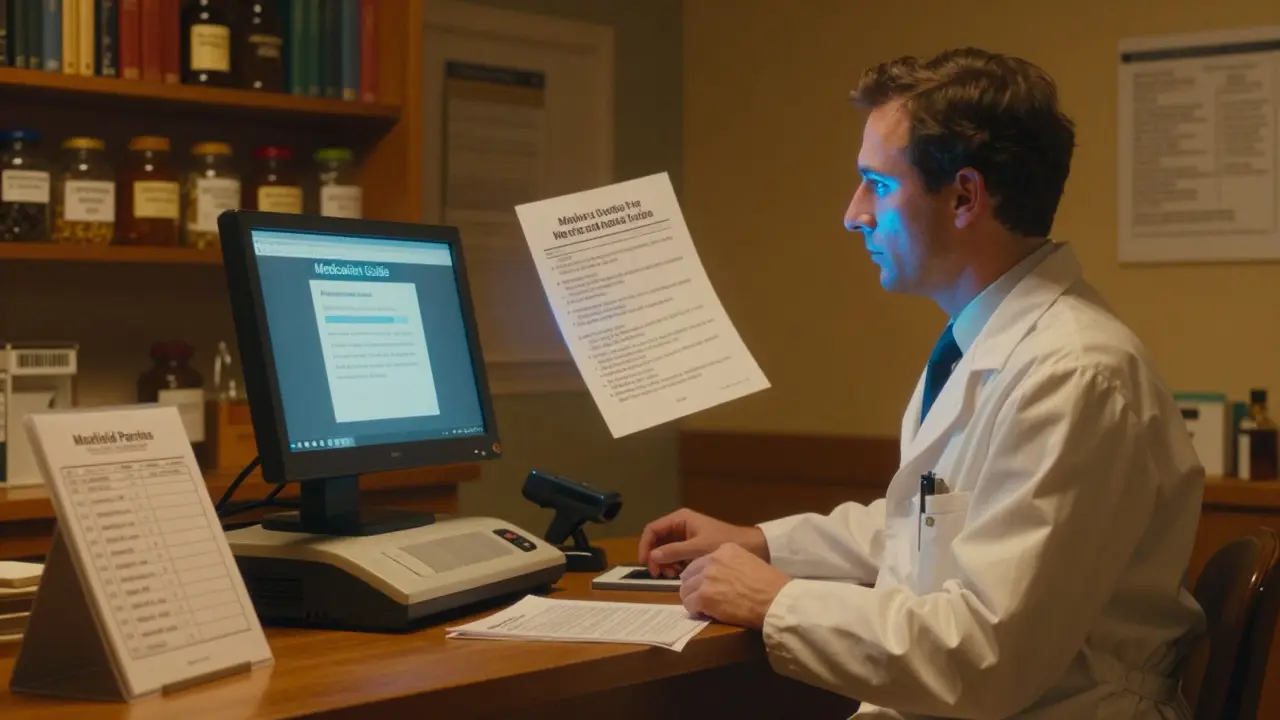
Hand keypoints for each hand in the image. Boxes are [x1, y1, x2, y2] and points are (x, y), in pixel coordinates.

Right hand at [638, 508, 768, 577]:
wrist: (749, 547)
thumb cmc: (723, 542)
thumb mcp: (698, 548)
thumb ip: (675, 551)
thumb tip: (653, 556)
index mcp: (680, 519)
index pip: (652, 529)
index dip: (645, 545)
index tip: (645, 563)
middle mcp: (680, 526)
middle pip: (657, 540)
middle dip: (655, 557)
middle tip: (658, 573)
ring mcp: (685, 537)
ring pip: (665, 550)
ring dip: (664, 562)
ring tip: (671, 574)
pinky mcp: (691, 548)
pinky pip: (675, 556)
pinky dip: (673, 565)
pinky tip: (679, 573)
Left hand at [679, 544, 789, 628]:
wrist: (776, 599)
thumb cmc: (770, 585)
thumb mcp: (749, 562)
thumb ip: (731, 565)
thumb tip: (721, 578)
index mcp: (725, 549)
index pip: (701, 561)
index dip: (702, 576)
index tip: (708, 586)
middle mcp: (712, 560)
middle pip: (689, 574)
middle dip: (693, 587)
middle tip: (702, 598)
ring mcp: (707, 577)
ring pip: (686, 590)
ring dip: (693, 600)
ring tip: (705, 607)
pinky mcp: (704, 596)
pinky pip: (689, 605)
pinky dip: (696, 611)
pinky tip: (707, 613)